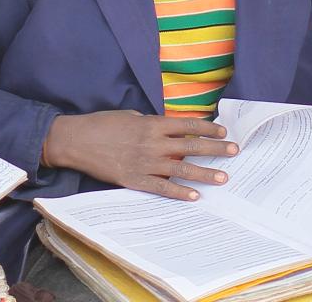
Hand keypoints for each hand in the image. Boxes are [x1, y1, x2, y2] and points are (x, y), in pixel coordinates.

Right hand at [43, 110, 237, 200]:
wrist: (76, 141)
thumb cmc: (102, 125)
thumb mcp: (130, 116)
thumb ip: (150, 124)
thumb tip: (168, 132)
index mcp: (152, 124)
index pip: (188, 125)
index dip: (208, 129)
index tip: (223, 132)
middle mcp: (153, 143)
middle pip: (191, 146)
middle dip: (216, 149)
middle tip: (235, 151)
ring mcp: (145, 163)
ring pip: (181, 168)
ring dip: (204, 173)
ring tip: (223, 177)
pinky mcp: (135, 180)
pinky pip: (162, 188)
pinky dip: (179, 192)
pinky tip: (194, 196)